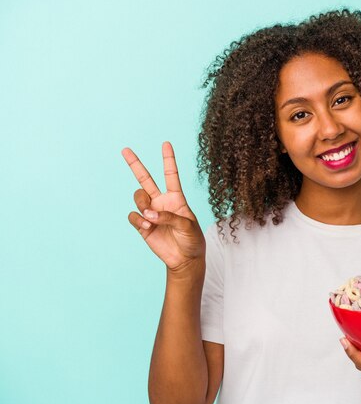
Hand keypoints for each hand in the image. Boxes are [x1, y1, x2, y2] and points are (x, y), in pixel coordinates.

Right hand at [122, 142, 205, 274]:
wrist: (185, 259)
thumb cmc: (192, 240)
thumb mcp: (188, 226)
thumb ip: (169, 216)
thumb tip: (149, 213)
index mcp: (176, 198)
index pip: (171, 175)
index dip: (168, 159)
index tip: (166, 143)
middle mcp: (161, 202)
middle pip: (145, 179)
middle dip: (135, 164)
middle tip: (125, 150)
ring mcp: (151, 213)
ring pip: (138, 197)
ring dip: (142, 204)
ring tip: (150, 218)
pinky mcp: (143, 226)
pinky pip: (134, 216)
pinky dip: (138, 219)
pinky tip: (147, 225)